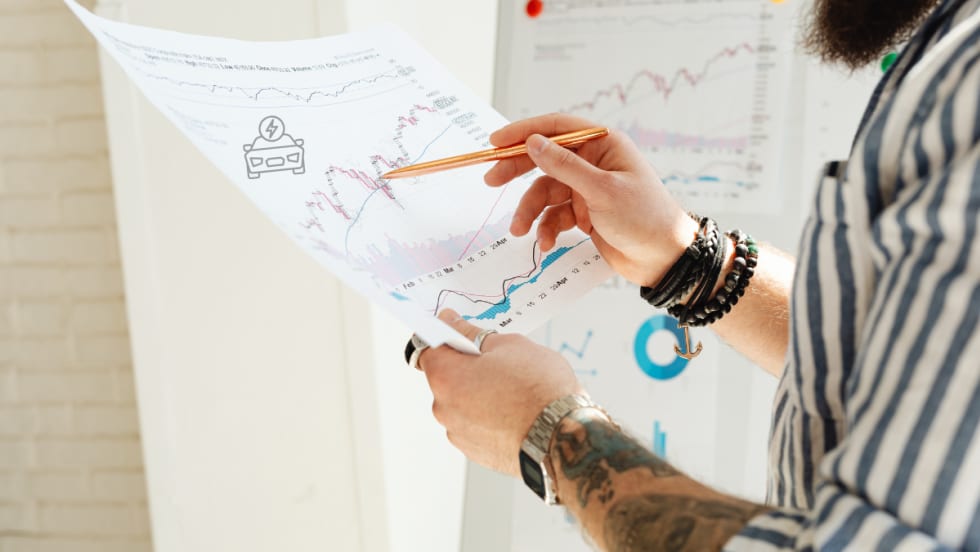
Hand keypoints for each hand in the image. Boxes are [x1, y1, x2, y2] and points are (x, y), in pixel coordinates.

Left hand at [418, 310, 584, 476]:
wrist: (564, 437)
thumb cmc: (539, 390)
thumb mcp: (509, 345)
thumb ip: (473, 334)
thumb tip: (454, 325)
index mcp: (445, 378)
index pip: (429, 347)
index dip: (445, 334)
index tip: (458, 328)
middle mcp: (444, 409)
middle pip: (446, 377)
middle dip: (467, 365)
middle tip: (500, 360)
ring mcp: (460, 434)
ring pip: (463, 402)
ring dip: (479, 392)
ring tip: (514, 389)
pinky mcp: (477, 452)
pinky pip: (476, 424)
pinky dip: (489, 416)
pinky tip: (516, 410)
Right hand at [485, 113, 697, 286]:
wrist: (664, 259)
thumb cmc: (645, 218)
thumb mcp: (602, 190)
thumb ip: (564, 166)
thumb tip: (533, 143)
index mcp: (603, 144)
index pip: (557, 128)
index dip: (524, 132)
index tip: (495, 142)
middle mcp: (593, 162)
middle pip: (545, 159)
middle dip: (517, 171)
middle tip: (491, 181)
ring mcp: (587, 188)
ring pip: (545, 193)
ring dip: (530, 212)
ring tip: (521, 231)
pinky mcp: (584, 213)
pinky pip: (554, 216)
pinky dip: (546, 228)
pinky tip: (546, 243)